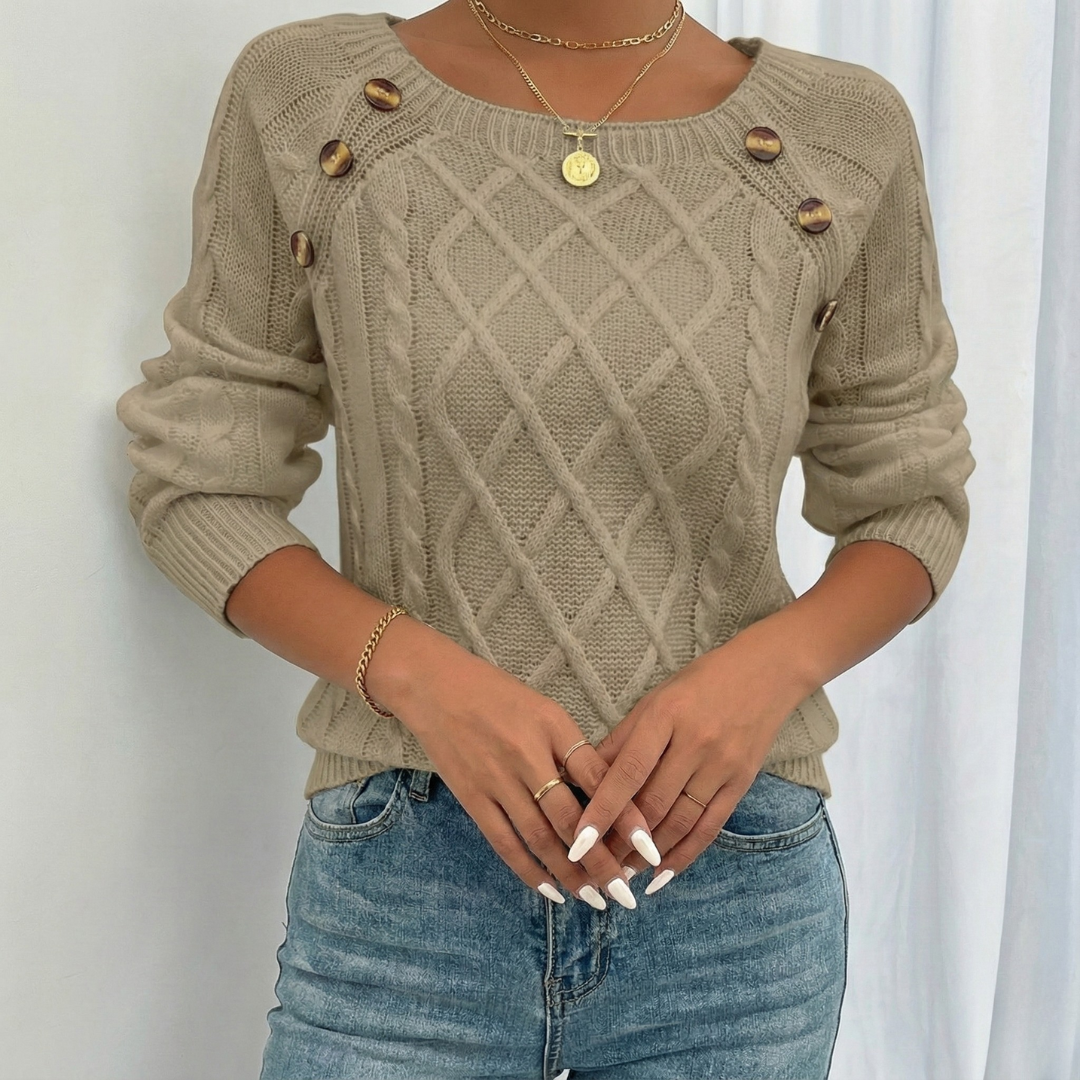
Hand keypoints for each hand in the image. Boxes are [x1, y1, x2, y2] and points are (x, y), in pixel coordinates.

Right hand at [378, 623, 661, 908]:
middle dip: (601, 861)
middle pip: (572, 819)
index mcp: (553, 727)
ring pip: (540, 838)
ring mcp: (496, 779)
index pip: (599, 778)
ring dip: (570, 874)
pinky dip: (529, 871)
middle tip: (625, 893)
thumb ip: (572, 750)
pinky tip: (552, 892)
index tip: (651, 848)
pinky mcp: (472, 797)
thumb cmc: (497, 695)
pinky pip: (505, 842)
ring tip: (595, 899)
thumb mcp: (544, 710)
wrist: (434, 685)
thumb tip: (606, 797)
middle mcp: (527, 755)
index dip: (626, 816)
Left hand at [565, 620, 810, 894]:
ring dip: (648, 855)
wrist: (766, 673)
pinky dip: (684, 855)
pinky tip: (661, 876)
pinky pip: (710, 827)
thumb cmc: (700, 683)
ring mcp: (722, 765)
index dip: (602, 809)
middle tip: (593, 867)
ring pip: (679, 821)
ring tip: (620, 875)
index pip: (628, 772)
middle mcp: (695, 743)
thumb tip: (583, 776)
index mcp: (665, 716)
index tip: (579, 841)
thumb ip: (621, 739)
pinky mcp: (741, 782)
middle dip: (620, 841)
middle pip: (653, 803)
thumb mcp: (654, 699)